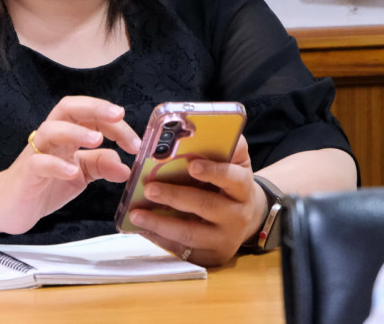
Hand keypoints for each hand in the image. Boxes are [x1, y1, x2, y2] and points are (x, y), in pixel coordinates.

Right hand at [0, 96, 141, 235]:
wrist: (7, 206)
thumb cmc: (44, 184)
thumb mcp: (80, 174)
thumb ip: (101, 166)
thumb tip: (126, 167)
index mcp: (66, 134)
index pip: (90, 116)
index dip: (114, 123)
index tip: (134, 142)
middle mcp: (51, 137)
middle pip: (69, 109)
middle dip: (94, 108)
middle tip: (118, 116)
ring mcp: (36, 153)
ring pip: (52, 129)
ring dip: (76, 132)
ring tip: (97, 141)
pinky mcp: (26, 173)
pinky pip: (39, 162)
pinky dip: (56, 165)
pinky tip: (72, 173)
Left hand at [127, 136, 266, 266]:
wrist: (247, 218)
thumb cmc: (232, 182)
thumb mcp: (236, 160)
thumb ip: (227, 143)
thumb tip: (205, 127)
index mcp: (243, 187)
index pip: (232, 178)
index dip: (213, 172)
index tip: (192, 165)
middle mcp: (237, 215)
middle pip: (207, 207)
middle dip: (176, 197)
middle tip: (149, 189)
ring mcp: (224, 239)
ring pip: (191, 233)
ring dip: (160, 224)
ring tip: (136, 213)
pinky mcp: (211, 256)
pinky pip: (183, 250)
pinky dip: (160, 238)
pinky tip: (143, 228)